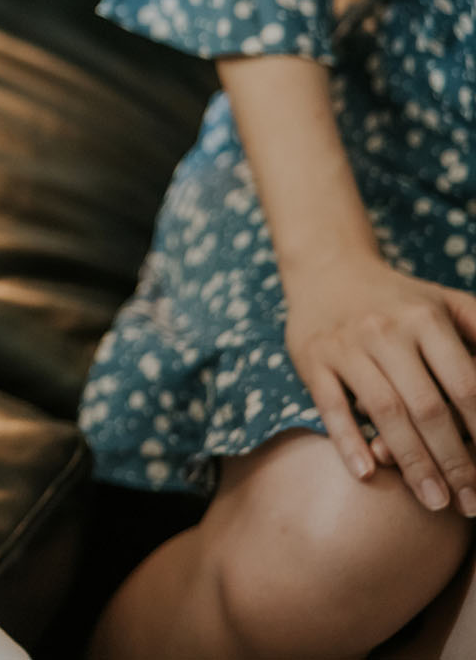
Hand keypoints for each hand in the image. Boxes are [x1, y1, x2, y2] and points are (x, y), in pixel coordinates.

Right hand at [285, 251, 475, 513]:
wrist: (327, 269)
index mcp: (426, 319)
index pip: (464, 385)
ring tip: (435, 501)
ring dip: (412, 462)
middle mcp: (386, 332)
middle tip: (470, 503)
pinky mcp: (312, 359)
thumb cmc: (399, 298)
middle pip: (426, 407)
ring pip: (384, 412)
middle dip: (454, 461)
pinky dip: (347, 440)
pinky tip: (367, 473)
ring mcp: (346, 346)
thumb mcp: (447, 302)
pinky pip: (331, 405)